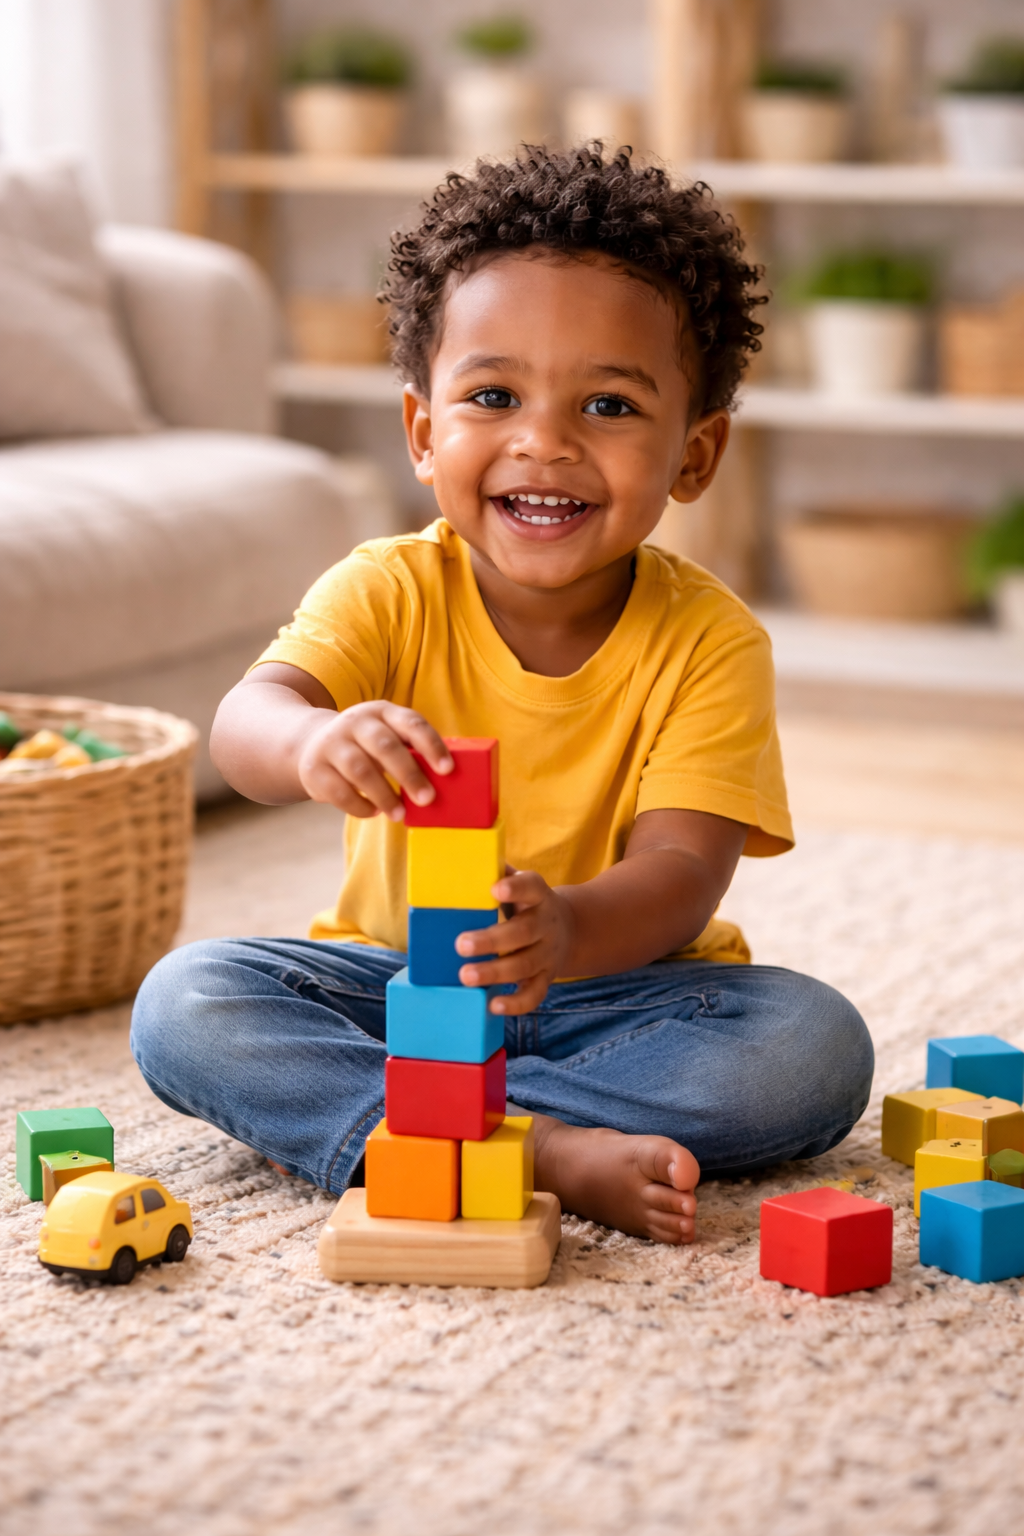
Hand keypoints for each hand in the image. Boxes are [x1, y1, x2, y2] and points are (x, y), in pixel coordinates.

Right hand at [294, 701, 452, 818]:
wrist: (312, 742)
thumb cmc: (366, 746)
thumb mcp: (387, 736)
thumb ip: (411, 751)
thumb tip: (445, 781)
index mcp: (382, 712)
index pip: (411, 723)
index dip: (431, 745)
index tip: (447, 769)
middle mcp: (355, 722)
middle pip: (385, 746)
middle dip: (409, 774)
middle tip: (427, 799)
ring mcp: (331, 743)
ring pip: (360, 771)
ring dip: (384, 796)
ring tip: (400, 814)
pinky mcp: (314, 768)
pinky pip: (339, 792)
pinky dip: (360, 806)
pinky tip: (374, 812)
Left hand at [455, 868, 574, 1014]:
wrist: (570, 930)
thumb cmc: (528, 904)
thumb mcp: (521, 886)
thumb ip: (498, 873)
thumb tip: (462, 858)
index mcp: (539, 896)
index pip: (531, 887)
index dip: (516, 888)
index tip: (495, 889)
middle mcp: (547, 925)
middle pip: (523, 932)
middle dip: (491, 940)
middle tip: (460, 944)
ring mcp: (548, 954)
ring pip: (525, 965)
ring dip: (495, 972)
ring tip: (466, 976)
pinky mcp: (546, 978)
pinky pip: (534, 994)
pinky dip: (515, 1004)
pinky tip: (493, 1005)